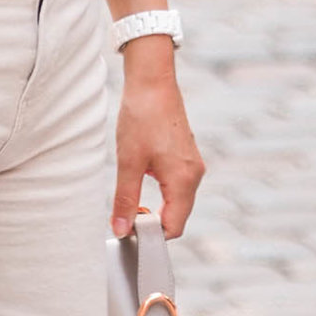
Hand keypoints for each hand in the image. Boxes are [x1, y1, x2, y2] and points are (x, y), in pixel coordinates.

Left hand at [111, 43, 204, 239]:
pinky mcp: (187, 155)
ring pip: (177, 201)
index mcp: (184, 180)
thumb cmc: (142, 117)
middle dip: (153, 222)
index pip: (174, 227)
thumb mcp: (128, 162)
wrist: (152, 81)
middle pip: (178, 216)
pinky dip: (162, 191)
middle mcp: (195, 175)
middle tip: (126, 215)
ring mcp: (193, 164)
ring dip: (157, 206)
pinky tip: (141, 177)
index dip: (151, 235)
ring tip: (132, 195)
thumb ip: (126, 200)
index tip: (128, 230)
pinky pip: (177, 184)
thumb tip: (120, 229)